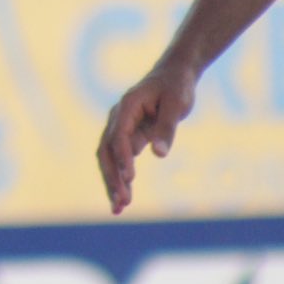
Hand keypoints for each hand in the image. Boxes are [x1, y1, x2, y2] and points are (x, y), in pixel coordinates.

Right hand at [96, 61, 196, 214]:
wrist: (175, 74)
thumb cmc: (176, 86)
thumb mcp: (176, 104)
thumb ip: (166, 128)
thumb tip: (159, 155)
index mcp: (127, 106)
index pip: (118, 135)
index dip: (122, 157)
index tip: (130, 178)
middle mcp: (118, 118)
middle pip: (107, 151)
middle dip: (112, 177)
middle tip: (121, 202)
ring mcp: (122, 128)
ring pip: (109, 159)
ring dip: (112, 182)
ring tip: (119, 208)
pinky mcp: (130, 137)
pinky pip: (121, 161)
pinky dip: (121, 179)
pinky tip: (124, 199)